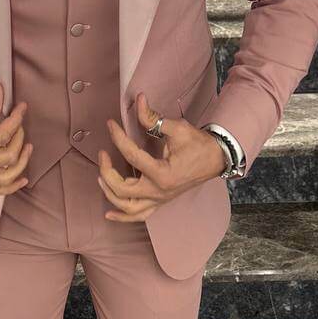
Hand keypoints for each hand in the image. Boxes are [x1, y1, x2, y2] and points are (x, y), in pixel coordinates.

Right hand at [0, 81, 31, 195]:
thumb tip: (1, 92)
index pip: (2, 136)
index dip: (16, 119)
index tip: (21, 107)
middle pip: (8, 156)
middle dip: (19, 136)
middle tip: (18, 122)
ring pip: (7, 178)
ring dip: (21, 162)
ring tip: (27, 147)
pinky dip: (11, 186)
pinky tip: (23, 178)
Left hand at [97, 93, 225, 222]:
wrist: (216, 159)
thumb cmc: (198, 144)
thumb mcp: (177, 128)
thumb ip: (153, 119)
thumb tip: (139, 101)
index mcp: (162, 173)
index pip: (131, 156)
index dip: (118, 138)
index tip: (110, 125)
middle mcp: (158, 191)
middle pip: (122, 189)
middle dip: (107, 171)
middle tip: (103, 154)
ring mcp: (159, 200)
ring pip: (127, 207)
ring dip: (110, 194)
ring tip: (101, 178)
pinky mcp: (160, 202)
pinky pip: (139, 215)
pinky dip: (123, 217)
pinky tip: (109, 214)